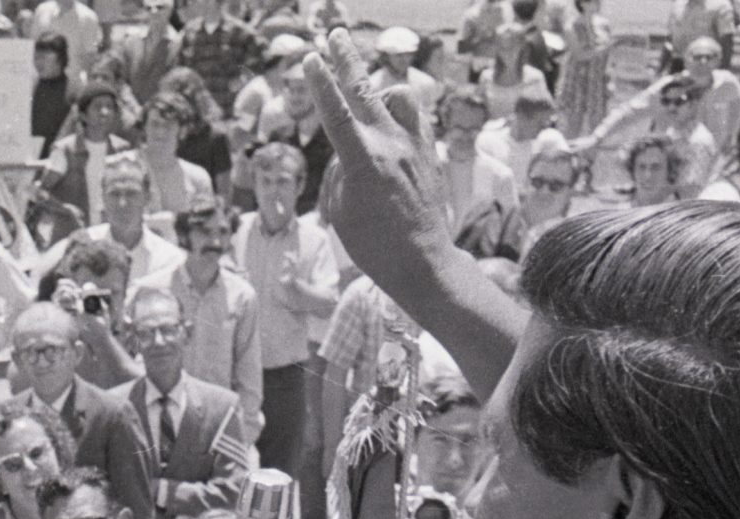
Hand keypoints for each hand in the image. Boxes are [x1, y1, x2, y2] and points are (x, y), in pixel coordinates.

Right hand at [305, 29, 455, 301]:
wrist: (422, 262)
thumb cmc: (373, 246)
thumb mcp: (340, 212)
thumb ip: (340, 173)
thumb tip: (350, 151)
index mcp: (363, 164)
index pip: (336, 115)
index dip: (320, 85)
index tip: (310, 59)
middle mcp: (390, 146)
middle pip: (364, 92)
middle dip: (345, 61)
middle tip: (334, 36)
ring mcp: (413, 146)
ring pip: (395, 97)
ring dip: (377, 90)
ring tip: (365, 95)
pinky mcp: (428, 152)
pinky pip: (415, 114)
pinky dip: (400, 108)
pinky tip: (391, 115)